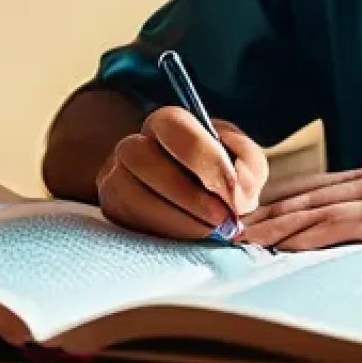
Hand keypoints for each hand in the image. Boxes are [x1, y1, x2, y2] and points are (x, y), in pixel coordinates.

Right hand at [96, 106, 268, 241]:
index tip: (234, 194)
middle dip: (187, 194)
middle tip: (222, 219)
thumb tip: (237, 188)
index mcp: (165, 123)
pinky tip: (189, 239)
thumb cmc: (222, 178)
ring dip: (176, 219)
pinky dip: (164, 235)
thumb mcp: (244, 162)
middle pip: (141, 157)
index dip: (204, 158)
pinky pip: (128, 224)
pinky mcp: (113, 213)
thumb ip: (248, 165)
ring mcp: (115, 179)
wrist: (200, 205)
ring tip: (209, 232)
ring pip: (129, 194)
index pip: (172, 124)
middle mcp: (133, 146)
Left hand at [242, 161, 361, 263]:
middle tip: (233, 221)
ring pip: (315, 209)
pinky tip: (288, 246)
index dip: (282, 197)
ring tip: (246, 236)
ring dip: (277, 224)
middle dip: (267, 209)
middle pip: (307, 194)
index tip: (254, 208)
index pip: (317, 185)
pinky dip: (310, 236)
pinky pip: (341, 228)